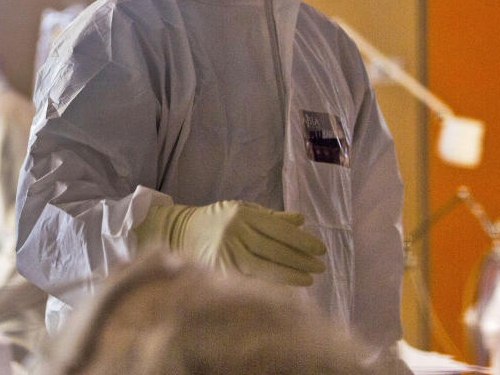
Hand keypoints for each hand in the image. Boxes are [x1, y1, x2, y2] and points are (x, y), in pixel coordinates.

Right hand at [134, 200, 325, 285]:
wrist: (179, 232)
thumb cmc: (216, 220)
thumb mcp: (242, 210)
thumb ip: (272, 217)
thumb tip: (301, 221)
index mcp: (242, 214)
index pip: (279, 229)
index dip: (302, 241)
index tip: (320, 250)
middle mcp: (234, 232)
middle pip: (274, 249)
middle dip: (300, 260)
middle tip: (320, 268)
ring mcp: (225, 252)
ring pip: (264, 266)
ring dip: (289, 274)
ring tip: (309, 279)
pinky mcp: (219, 269)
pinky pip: (250, 278)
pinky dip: (269, 283)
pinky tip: (285, 288)